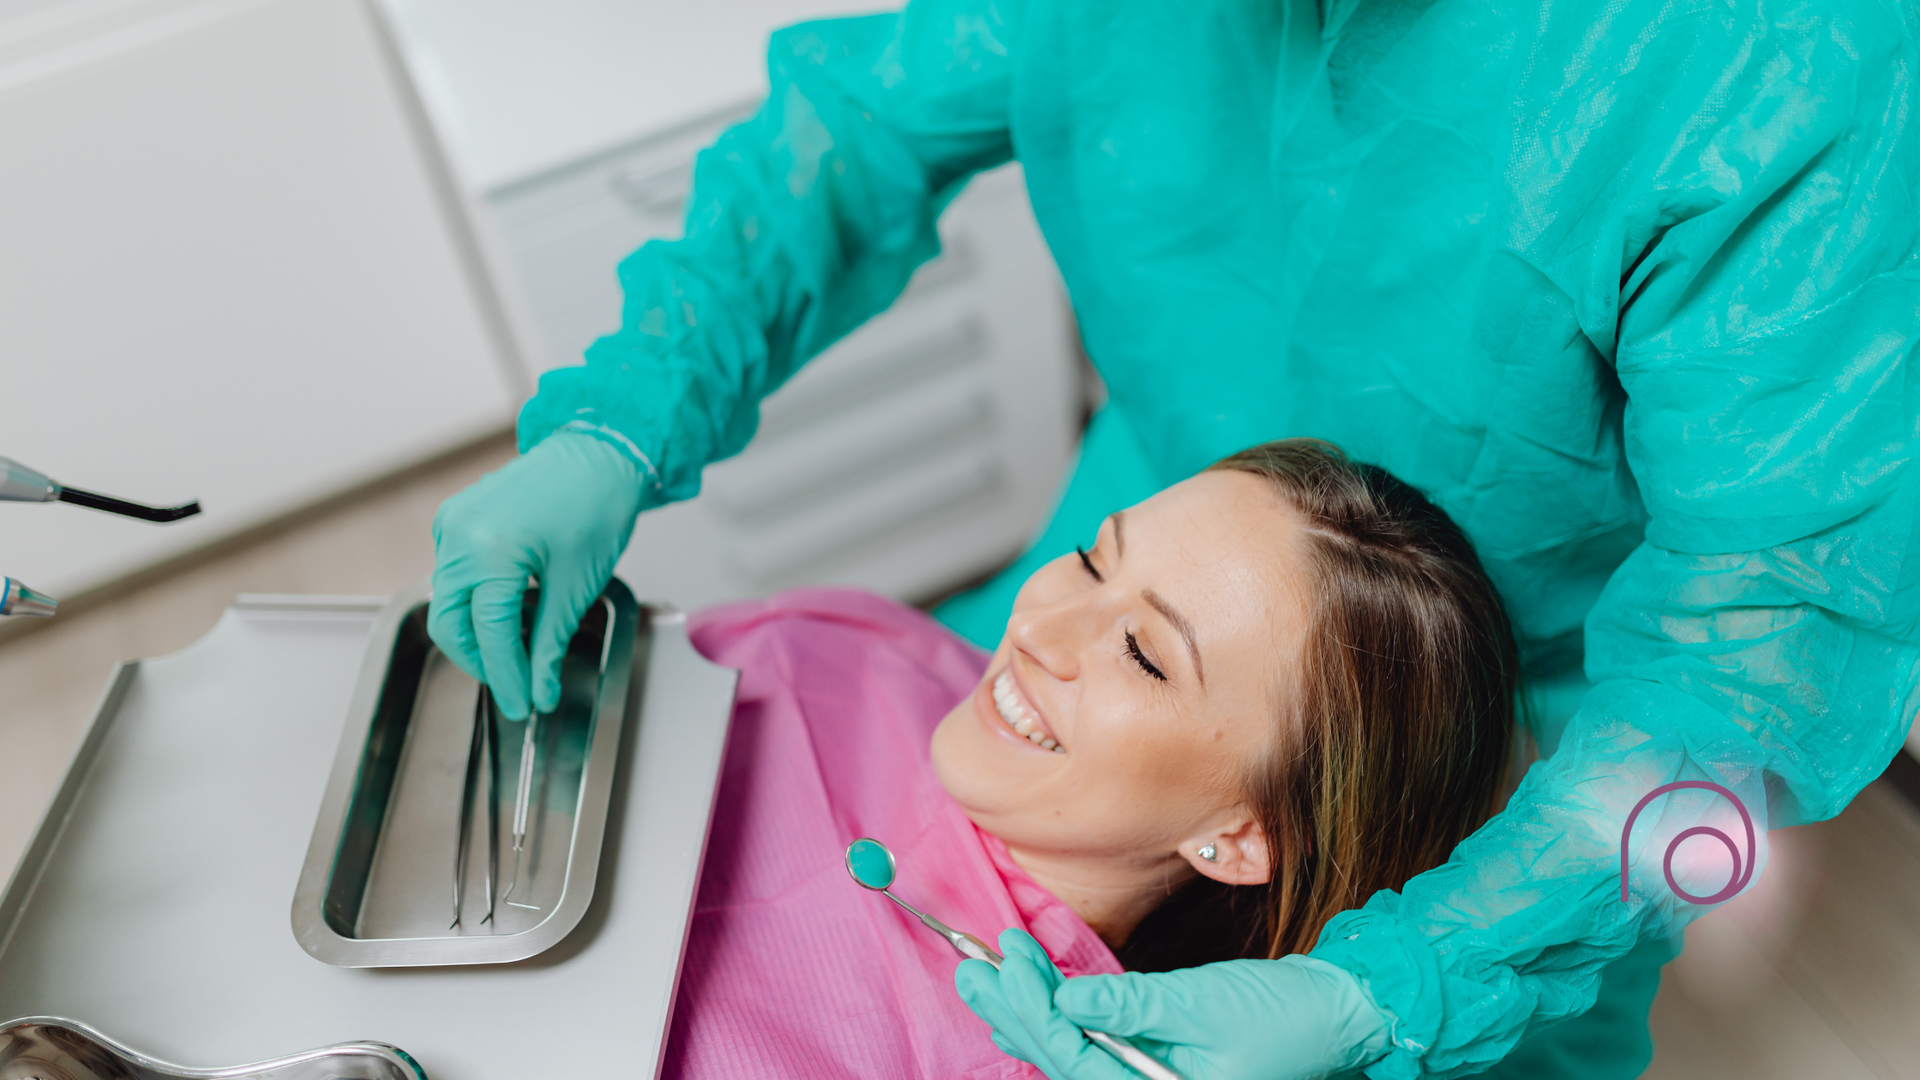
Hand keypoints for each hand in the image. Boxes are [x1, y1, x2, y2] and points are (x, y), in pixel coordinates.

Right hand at [428, 432, 643, 718]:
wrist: (597, 454)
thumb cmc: (595, 507)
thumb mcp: (575, 588)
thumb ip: (548, 646)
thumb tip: (538, 690)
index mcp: (488, 551)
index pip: (488, 635)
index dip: (506, 677)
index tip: (522, 705)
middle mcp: (458, 536)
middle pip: (451, 624)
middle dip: (481, 662)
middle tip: (515, 687)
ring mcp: (451, 524)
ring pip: (449, 602)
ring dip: (478, 634)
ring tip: (518, 653)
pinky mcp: (455, 519)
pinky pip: (454, 574)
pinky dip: (475, 601)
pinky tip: (508, 614)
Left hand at [956, 930, 1391, 1079]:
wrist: (1335, 1012)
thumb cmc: (1282, 1014)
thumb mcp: (1202, 1003)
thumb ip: (1132, 1006)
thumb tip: (1067, 1000)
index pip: (1075, 1062)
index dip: (1034, 1013)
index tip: (1006, 964)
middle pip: (1063, 1063)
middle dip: (1016, 1014)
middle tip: (971, 969)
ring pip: (1073, 1056)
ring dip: (1029, 1015)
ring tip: (986, 978)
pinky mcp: (1155, 1061)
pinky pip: (1095, 1049)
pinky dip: (1061, 1022)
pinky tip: (1029, 1004)